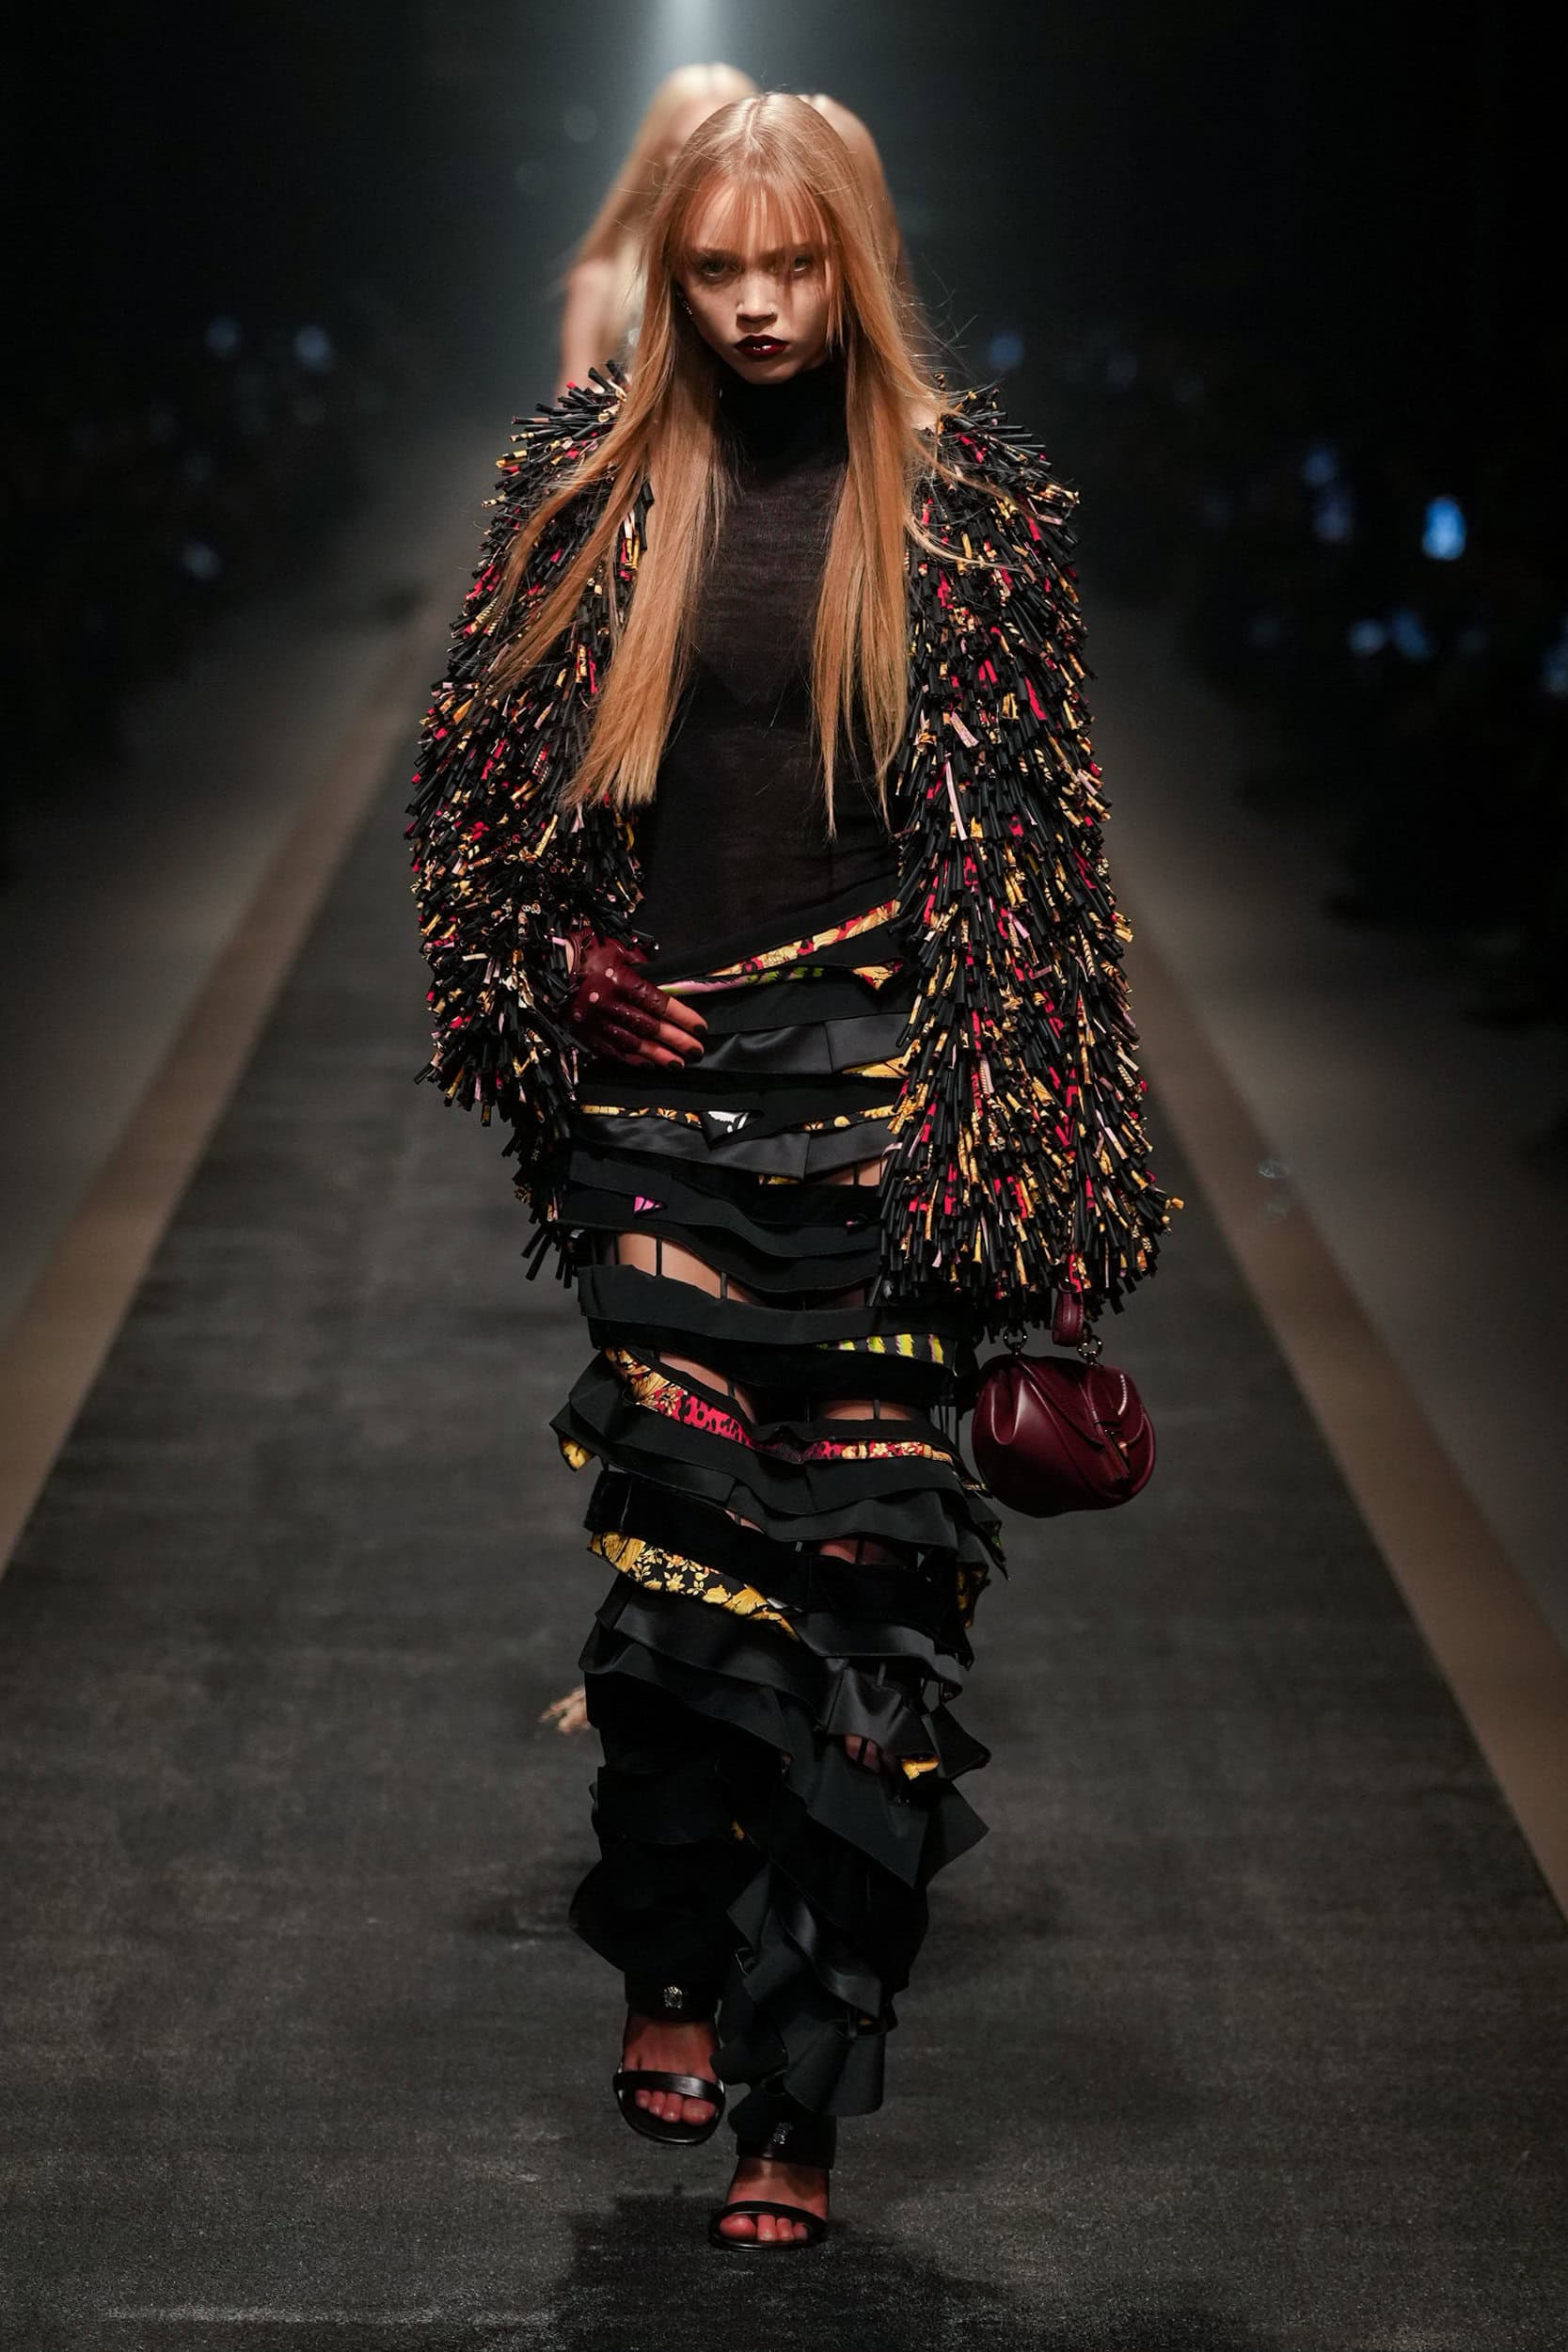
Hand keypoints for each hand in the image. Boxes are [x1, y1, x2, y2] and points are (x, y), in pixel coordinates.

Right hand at [565, 927, 706, 1067]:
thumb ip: (642, 964)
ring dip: (659, 1055)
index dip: (683, 1017)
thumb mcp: (617, 948)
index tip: (699, 1028)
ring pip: (634, 1044)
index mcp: (621, 981)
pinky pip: (612, 1051)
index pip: (660, 1003)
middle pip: (651, 1027)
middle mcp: (610, 1005)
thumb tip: (663, 977)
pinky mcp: (584, 1033)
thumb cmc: (583, 950)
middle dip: (677, 1041)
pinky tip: (648, 1063)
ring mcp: (596, 1022)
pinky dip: (632, 1059)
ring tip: (678, 1063)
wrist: (545, 964)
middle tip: (696, 1051)